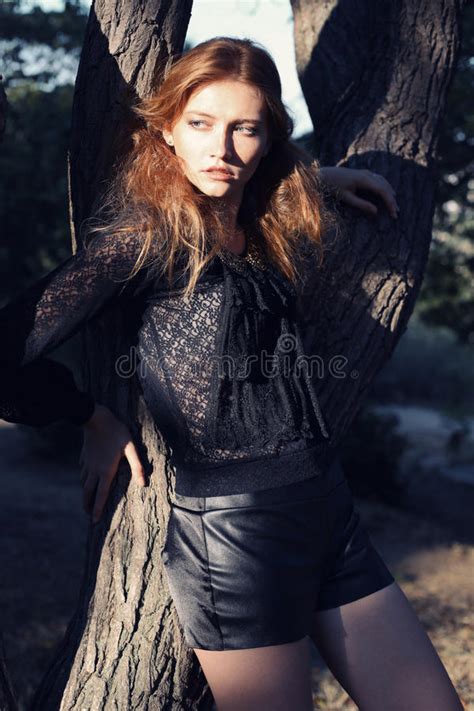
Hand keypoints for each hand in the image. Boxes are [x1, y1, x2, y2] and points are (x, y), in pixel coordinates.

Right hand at [79, 403, 145, 523]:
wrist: (96, 419)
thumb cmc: (116, 432)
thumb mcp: (130, 448)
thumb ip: (137, 466)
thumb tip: (143, 484)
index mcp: (106, 471)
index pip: (101, 495)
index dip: (97, 509)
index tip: (94, 521)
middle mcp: (94, 470)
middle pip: (88, 493)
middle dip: (87, 506)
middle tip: (88, 515)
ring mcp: (87, 464)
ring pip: (84, 483)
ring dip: (85, 494)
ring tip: (87, 500)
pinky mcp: (84, 457)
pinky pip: (82, 472)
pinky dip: (84, 480)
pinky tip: (86, 479)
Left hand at [319, 166, 398, 218]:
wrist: (323, 175)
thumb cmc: (333, 187)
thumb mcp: (346, 198)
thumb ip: (361, 204)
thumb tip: (376, 211)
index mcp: (363, 179)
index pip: (382, 190)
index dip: (389, 202)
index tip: (393, 213)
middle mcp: (367, 174)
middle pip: (385, 186)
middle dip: (392, 200)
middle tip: (396, 213)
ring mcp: (365, 172)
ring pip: (383, 181)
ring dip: (390, 193)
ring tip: (394, 205)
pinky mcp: (363, 173)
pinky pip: (379, 179)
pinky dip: (385, 187)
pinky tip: (387, 194)